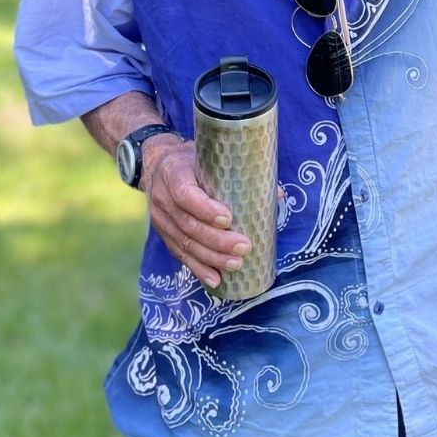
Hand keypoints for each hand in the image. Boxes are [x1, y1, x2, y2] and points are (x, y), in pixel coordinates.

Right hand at [140, 136, 252, 287]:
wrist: (159, 164)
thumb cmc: (194, 160)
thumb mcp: (210, 157)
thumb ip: (239, 173)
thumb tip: (277, 194)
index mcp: (174, 173)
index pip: (185, 193)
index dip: (205, 209)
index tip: (228, 219)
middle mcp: (162, 197)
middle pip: (188, 224)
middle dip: (217, 240)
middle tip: (244, 246)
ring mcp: (160, 219)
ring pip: (184, 243)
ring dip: (211, 257)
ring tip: (236, 264)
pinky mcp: (163, 234)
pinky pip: (180, 254)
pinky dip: (198, 268)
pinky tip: (215, 279)